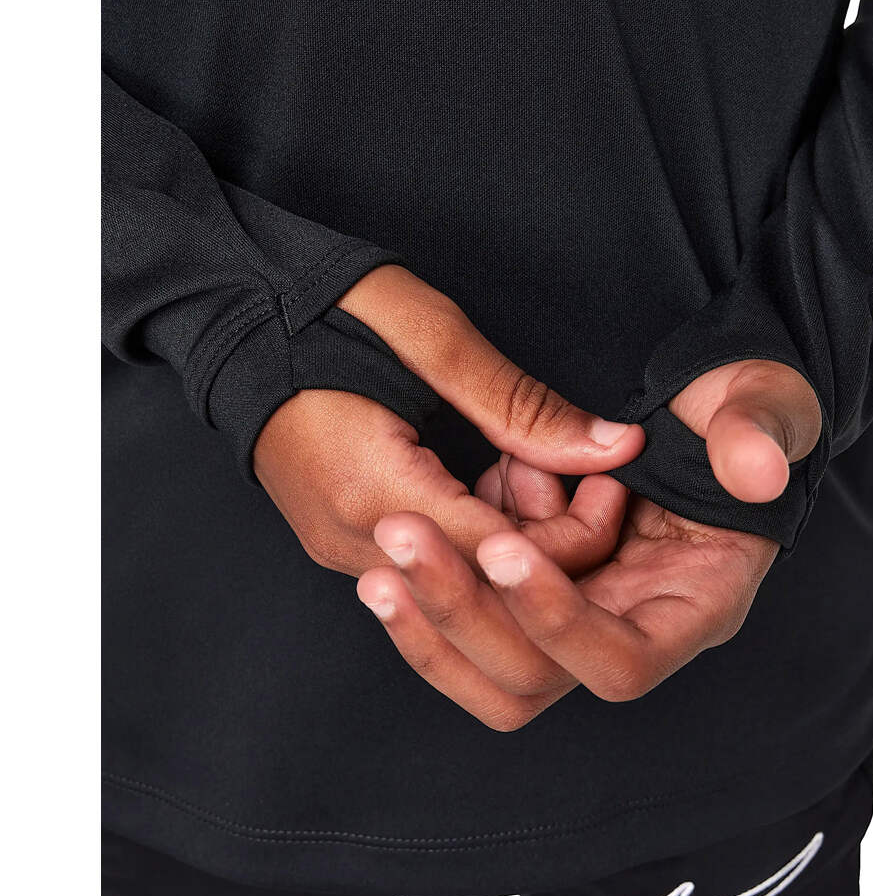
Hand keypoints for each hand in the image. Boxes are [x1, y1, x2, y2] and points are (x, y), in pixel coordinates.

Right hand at [253, 265, 644, 576]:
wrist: (233, 313)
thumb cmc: (326, 309)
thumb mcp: (432, 338)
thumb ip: (523, 407)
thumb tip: (616, 448)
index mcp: (371, 490)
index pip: (499, 563)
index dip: (574, 540)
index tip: (610, 488)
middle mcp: (350, 539)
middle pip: (481, 587)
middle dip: (549, 545)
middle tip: (577, 477)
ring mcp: (340, 546)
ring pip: (456, 582)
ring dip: (512, 538)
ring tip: (528, 466)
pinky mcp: (339, 538)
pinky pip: (427, 565)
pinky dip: (475, 534)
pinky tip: (491, 481)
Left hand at [355, 360, 821, 728]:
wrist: (690, 406)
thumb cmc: (737, 408)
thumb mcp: (761, 403)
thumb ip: (761, 429)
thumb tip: (755, 473)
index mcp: (695, 604)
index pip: (621, 662)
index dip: (558, 621)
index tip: (500, 546)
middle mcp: (629, 625)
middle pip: (535, 678)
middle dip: (463, 612)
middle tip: (402, 536)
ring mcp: (579, 612)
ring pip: (490, 664)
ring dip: (433, 611)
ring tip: (394, 534)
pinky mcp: (537, 588)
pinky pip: (475, 617)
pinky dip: (441, 574)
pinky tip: (421, 511)